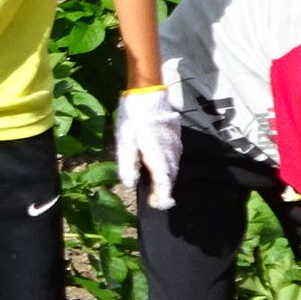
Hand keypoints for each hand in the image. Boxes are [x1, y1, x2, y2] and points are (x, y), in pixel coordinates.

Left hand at [115, 88, 181, 209]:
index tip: (157, 205)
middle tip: (153, 200)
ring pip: (173, 168)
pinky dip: (168, 168)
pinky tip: (159, 168)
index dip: (162, 197)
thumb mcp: (124, 142)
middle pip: (171, 177)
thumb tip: (130, 184)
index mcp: (158, 156)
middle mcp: (171, 153)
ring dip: (166, 179)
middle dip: (163, 191)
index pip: (165, 183)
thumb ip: (128, 164)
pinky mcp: (176, 138)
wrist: (148, 94)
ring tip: (155, 188)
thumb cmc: (133, 118)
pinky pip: (174, 158)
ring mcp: (176, 145)